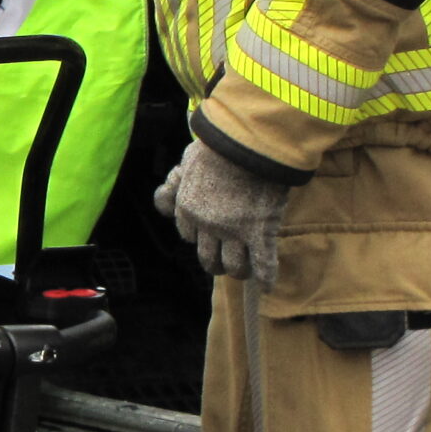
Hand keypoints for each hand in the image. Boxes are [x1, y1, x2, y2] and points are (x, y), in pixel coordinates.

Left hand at [154, 139, 292, 284]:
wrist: (247, 144)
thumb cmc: (216, 149)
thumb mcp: (186, 163)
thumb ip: (174, 185)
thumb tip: (164, 202)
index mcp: (187, 209)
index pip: (189, 235)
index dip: (200, 236)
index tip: (209, 235)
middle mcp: (207, 225)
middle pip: (208, 258)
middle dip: (215, 262)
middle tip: (224, 262)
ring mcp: (234, 231)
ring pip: (233, 265)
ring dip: (238, 270)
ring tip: (245, 270)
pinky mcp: (260, 232)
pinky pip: (263, 262)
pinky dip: (266, 277)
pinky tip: (266, 287)